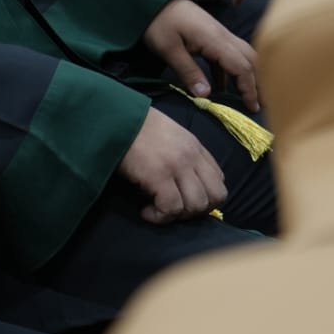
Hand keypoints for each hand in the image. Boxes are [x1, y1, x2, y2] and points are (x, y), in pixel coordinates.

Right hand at [117, 105, 227, 223]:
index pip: (219, 180)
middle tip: (174, 209)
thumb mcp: (168, 135)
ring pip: (197, 205)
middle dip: (197, 210)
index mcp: (195, 147)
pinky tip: (146, 212)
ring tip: (158, 210)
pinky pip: (171, 207)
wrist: (114, 117)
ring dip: (179, 215)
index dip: (205, 196)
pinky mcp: (158, 175)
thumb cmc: (134, 126)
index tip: (183, 199)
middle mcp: (192, 157)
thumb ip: (181, 154)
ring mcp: (177, 166)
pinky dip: (160, 216)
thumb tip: (181, 180)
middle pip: (216, 196)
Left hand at [142, 0, 259, 110]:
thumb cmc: (159, 22)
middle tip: (259, 105)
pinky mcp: (211, 35)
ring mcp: (219, 34)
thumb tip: (206, 95)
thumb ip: (188, 71)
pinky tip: (221, 87)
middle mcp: (223, 36)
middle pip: (250, 60)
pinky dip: (230, 71)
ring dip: (246, 76)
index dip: (249, 88)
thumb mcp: (168, 49)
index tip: (251, 107)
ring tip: (246, 99)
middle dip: (258, 83)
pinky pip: (228, 55)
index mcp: (215, 40)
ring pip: (242, 57)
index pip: (242, 66)